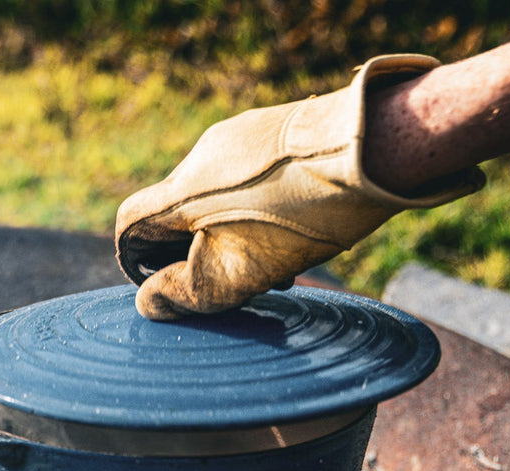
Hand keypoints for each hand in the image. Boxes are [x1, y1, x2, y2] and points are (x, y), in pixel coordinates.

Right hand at [115, 55, 482, 318]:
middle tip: (241, 283)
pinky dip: (262, 208)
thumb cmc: (302, 217)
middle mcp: (204, 156)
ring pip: (220, 196)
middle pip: (180, 213)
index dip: (138, 262)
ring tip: (282, 262)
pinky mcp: (281, 128)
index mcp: (182, 191)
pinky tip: (303, 224)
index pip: (131, 225)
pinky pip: (254, 176)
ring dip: (236, 233)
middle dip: (201, 253)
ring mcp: (244, 136)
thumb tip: (149, 303)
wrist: (378, 147)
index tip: (170, 284)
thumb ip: (185, 294)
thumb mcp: (236, 274)